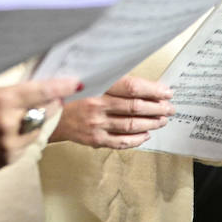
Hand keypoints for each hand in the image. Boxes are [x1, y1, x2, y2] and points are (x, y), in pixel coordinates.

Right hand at [0, 78, 81, 169]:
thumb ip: (11, 92)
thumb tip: (36, 90)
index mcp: (2, 101)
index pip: (41, 92)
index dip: (61, 87)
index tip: (75, 83)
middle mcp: (8, 125)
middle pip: (44, 112)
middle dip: (48, 104)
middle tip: (49, 97)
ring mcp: (7, 146)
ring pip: (35, 131)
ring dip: (32, 122)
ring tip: (16, 116)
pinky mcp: (5, 160)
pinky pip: (23, 146)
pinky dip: (20, 137)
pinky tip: (4, 131)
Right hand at [52, 75, 173, 149]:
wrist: (52, 114)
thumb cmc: (74, 95)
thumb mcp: (91, 79)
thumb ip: (115, 82)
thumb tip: (145, 86)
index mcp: (97, 86)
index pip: (132, 87)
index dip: (153, 90)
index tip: (166, 92)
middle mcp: (97, 105)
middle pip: (136, 107)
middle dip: (157, 108)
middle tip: (169, 108)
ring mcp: (96, 124)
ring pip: (132, 125)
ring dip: (151, 123)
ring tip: (162, 120)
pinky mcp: (95, 139)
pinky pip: (122, 141)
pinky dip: (137, 139)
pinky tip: (146, 134)